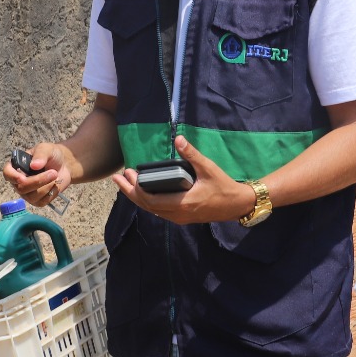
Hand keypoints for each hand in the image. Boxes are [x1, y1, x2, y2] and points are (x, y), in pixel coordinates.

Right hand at [3, 142, 71, 207]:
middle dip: (38, 181)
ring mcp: (27, 193)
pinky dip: (51, 193)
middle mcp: (19, 181)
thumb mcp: (46, 149)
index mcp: (17, 167)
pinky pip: (41, 202)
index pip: (7, 174)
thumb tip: (33, 165)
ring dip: (46, 187)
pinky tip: (55, 184)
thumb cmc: (52, 155)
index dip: (12, 177)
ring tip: (56, 176)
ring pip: (32, 197)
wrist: (64, 164)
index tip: (22, 178)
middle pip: (21, 188)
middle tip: (53, 172)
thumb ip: (40, 155)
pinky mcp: (37, 200)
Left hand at [112, 135, 256, 225]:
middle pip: (146, 206)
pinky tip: (143, 192)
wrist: (237, 205)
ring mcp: (179, 218)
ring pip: (152, 210)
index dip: (136, 188)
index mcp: (182, 203)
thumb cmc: (223, 186)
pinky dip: (148, 202)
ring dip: (137, 197)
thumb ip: (192, 154)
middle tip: (117, 178)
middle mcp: (177, 214)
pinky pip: (160, 211)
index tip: (128, 174)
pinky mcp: (182, 218)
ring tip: (125, 184)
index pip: (150, 199)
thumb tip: (178, 138)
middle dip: (130, 192)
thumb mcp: (208, 168)